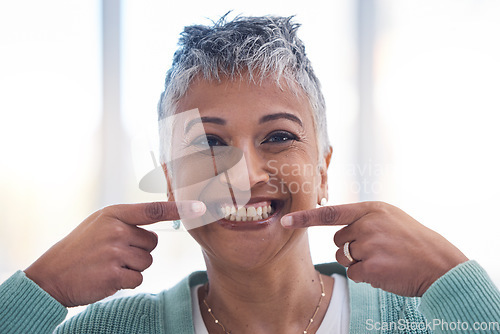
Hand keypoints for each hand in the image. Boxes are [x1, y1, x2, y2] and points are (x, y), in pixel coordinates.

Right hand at [24, 201, 204, 306]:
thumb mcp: (98, 224)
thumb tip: (156, 218)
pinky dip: (126, 282)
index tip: (199, 208)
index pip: (153, 210)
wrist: (51, 276)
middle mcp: (116, 230)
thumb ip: (125, 220)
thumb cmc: (79, 249)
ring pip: (146, 262)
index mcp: (113, 215)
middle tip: (113, 254)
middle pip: (151, 243)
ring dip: (132, 268)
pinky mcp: (114, 274)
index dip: (178, 209)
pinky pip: (138, 279)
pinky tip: (107, 277)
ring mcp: (114, 252)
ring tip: (108, 265)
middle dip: (138, 251)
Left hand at [281, 201, 467, 296]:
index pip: (330, 213)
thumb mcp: (390, 218)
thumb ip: (363, 218)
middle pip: (337, 240)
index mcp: (371, 209)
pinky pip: (353, 273)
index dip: (305, 218)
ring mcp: (369, 244)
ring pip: (344, 257)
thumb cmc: (412, 242)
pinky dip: (365, 276)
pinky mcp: (371, 266)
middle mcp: (367, 223)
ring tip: (383, 260)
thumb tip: (336, 226)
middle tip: (377, 250)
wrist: (439, 264)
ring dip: (358, 263)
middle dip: (351, 248)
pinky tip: (384, 271)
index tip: (285, 221)